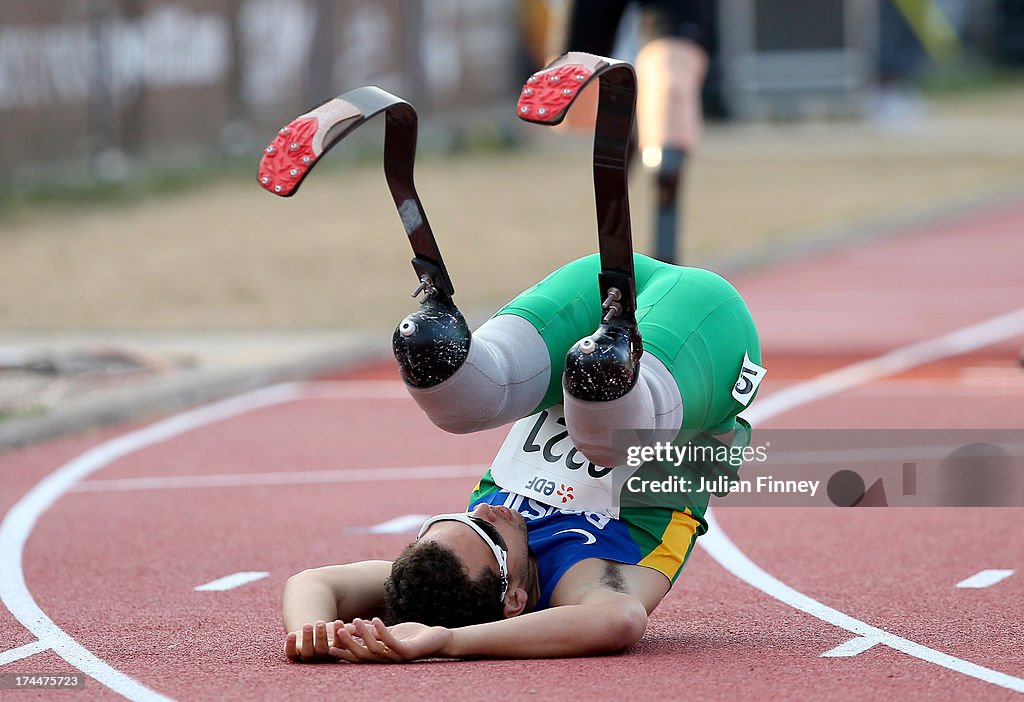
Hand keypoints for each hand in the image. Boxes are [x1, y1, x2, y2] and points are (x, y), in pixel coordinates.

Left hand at [284, 620, 352, 662]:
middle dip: (321, 636)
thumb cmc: (329, 633)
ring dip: (307, 638)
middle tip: (320, 622)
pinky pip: (291, 653)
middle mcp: (320, 656)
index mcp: (334, 651)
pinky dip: (290, 645)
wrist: (311, 637)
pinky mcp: (293, 654)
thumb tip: (353, 626)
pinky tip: (291, 634)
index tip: (339, 621)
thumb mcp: (337, 630)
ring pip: (307, 651)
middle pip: (321, 649)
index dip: (338, 635)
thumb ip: (345, 629)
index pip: (338, 645)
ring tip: (308, 625)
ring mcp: (306, 656)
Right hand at [328, 617, 451, 662]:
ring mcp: (397, 657)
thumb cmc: (411, 636)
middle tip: (338, 630)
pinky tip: (375, 619)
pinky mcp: (408, 652)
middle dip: (349, 643)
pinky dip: (382, 631)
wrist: (436, 639)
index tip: (328, 644)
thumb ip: (373, 632)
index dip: (343, 651)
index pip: (357, 656)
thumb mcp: (389, 632)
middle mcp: (386, 660)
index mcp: (380, 656)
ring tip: (356, 620)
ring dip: (364, 634)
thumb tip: (354, 625)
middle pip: (363, 654)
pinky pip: (392, 642)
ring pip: (376, 648)